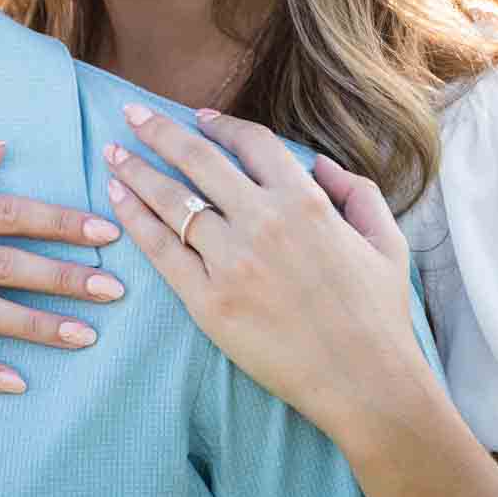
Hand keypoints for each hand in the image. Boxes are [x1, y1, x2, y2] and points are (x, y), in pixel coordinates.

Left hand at [103, 106, 426, 431]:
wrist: (364, 383)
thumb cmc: (380, 316)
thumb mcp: (386, 241)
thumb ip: (357, 192)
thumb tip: (321, 165)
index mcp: (306, 202)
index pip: (253, 144)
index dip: (222, 125)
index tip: (200, 117)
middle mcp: (264, 222)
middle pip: (198, 160)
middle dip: (159, 130)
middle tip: (131, 113)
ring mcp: (233, 262)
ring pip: (172, 201)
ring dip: (136, 170)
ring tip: (111, 154)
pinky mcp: (209, 302)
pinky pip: (162, 250)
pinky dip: (135, 219)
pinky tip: (117, 199)